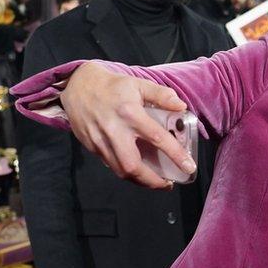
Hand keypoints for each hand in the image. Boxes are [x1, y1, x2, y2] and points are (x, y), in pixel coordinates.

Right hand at [60, 62, 195, 188]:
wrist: (78, 85)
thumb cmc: (113, 86)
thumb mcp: (139, 84)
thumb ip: (162, 95)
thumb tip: (181, 106)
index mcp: (131, 114)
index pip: (158, 138)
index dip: (176, 155)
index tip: (189, 167)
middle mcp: (115, 131)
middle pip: (133, 165)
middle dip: (152, 180)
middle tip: (168, 183)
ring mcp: (100, 141)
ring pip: (119, 170)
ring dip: (139, 180)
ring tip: (154, 181)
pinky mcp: (91, 146)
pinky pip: (110, 165)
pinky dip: (125, 171)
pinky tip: (136, 171)